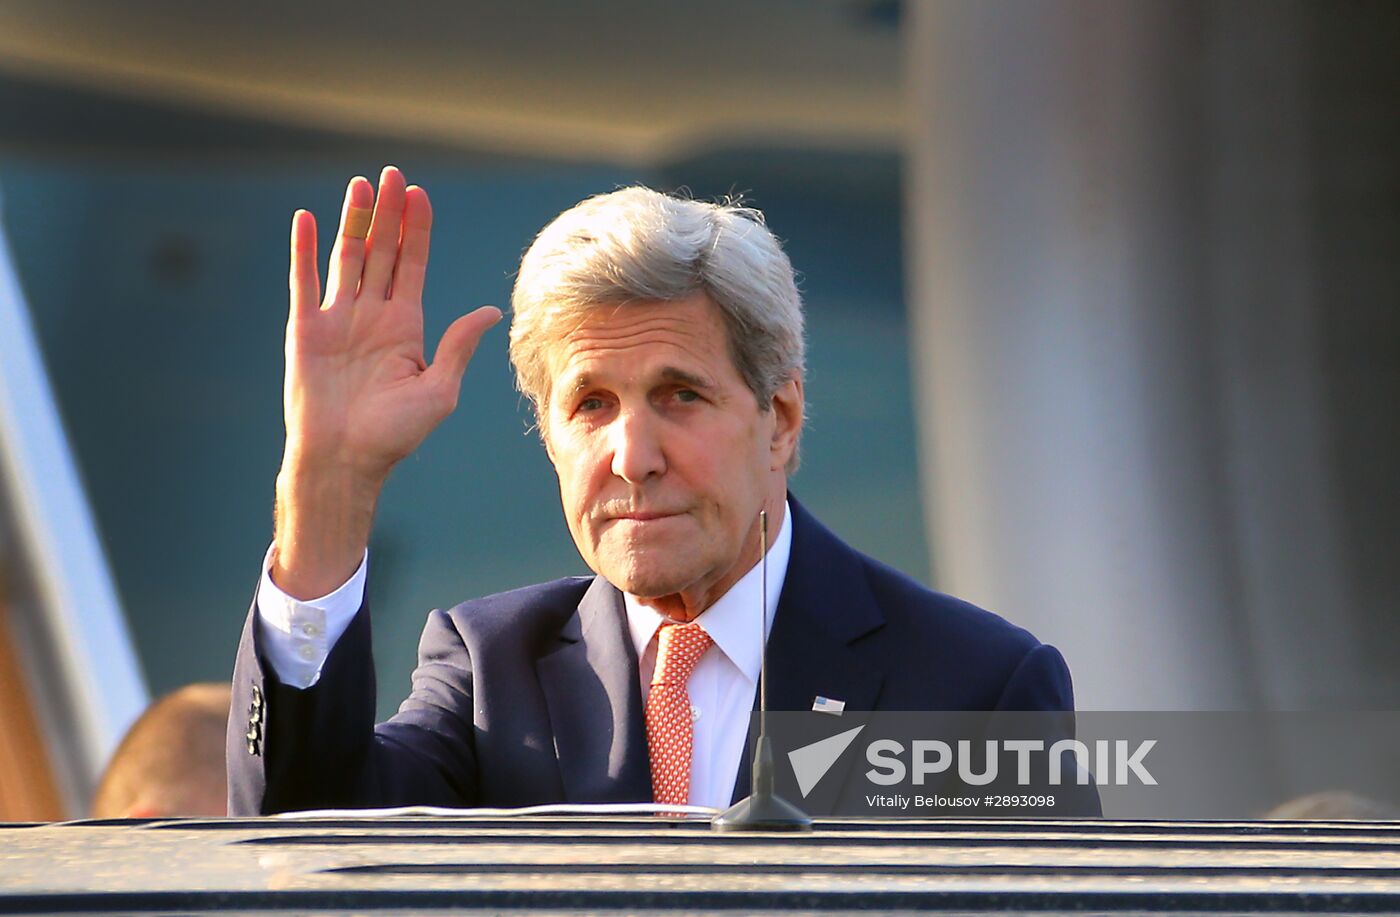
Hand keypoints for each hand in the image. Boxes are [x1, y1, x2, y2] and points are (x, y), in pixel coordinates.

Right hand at [272, 167, 499, 597]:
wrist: (344, 459)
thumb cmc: (394, 435)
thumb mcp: (438, 389)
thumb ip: (458, 346)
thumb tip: (491, 311)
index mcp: (406, 327)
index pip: (412, 266)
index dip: (416, 231)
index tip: (420, 195)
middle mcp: (372, 316)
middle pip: (382, 252)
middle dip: (388, 214)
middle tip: (393, 174)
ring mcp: (338, 320)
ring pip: (347, 258)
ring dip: (353, 221)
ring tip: (360, 185)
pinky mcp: (306, 330)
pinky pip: (305, 282)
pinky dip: (305, 250)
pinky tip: (308, 219)